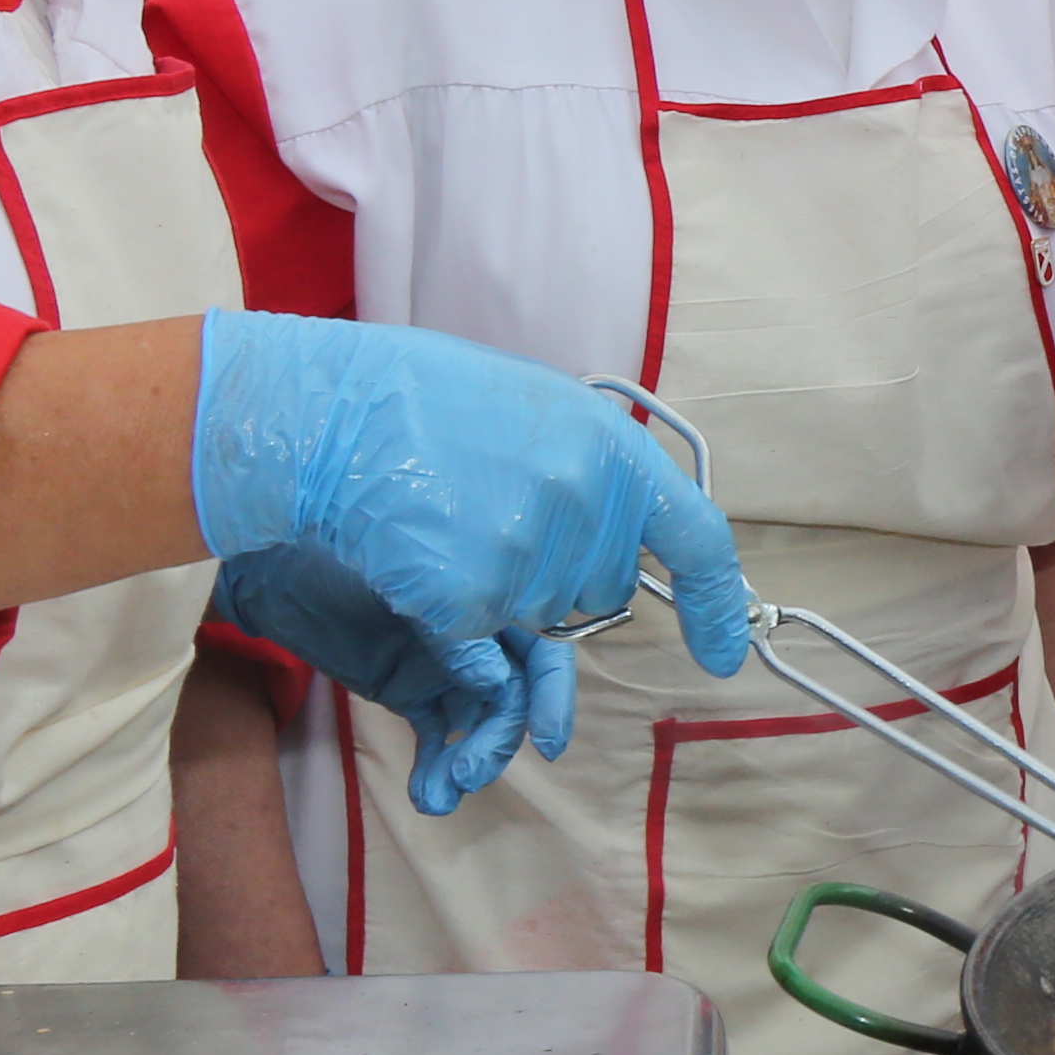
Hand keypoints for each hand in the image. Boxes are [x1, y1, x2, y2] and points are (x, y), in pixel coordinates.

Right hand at [187, 313, 753, 678]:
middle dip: (560, 568)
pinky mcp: (474, 601)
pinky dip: (453, 612)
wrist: (331, 417)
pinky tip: (423, 555)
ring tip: (449, 520)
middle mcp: (586, 506)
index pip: (696, 540)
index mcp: (613, 449)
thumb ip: (596, 468)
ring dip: (502, 588)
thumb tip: (628, 522)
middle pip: (600, 589)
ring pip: (539, 616)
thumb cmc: (426, 402)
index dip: (716, 602)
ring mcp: (531, 557)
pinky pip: (485, 639)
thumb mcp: (541, 408)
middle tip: (491, 508)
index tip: (723, 652)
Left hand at [209, 540, 573, 811]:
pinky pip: (436, 735)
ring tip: (439, 796)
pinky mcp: (409, 692)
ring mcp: (443, 667)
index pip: (541, 651)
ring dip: (464, 765)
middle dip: (495, 742)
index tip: (547, 745)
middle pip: (510, 698)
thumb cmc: (345, 556)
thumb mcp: (406, 587)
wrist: (275, 571)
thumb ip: (456, 635)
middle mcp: (477, 636)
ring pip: (474, 725)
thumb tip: (499, 686)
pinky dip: (435, 767)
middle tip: (468, 777)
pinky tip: (426, 795)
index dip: (552, 698)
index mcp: (489, 599)